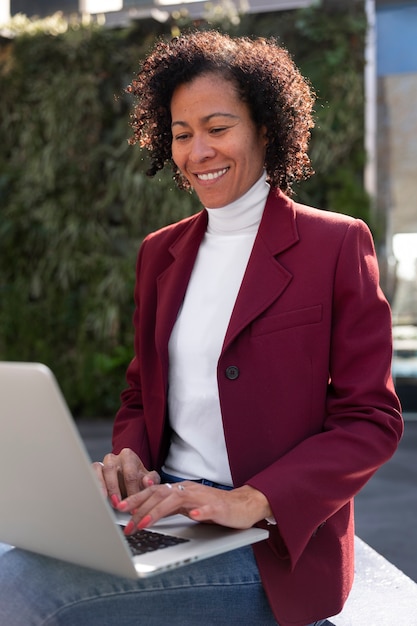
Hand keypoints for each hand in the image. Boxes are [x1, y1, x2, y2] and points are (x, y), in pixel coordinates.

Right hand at [92, 448, 160, 506]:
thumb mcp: (148, 479)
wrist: (128, 481)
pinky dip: (96, 484)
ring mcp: (103, 463)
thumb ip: (151, 479)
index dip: (132, 491)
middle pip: (112, 470)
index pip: (130, 473)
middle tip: (120, 505)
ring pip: (101, 471)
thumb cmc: (138, 479)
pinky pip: (92, 473)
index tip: (134, 506)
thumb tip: (148, 482)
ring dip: (106, 488)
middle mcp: (114, 457)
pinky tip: (100, 496)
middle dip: (116, 489)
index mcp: (128, 456)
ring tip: (110, 502)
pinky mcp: (95, 469)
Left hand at [116, 481, 271, 534]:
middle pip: (161, 495)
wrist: (244, 505)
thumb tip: (144, 514)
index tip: (121, 508)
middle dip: (141, 509)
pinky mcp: (219, 508)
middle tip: (127, 523)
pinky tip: (194, 516)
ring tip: (146, 522)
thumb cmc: (214, 508)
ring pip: (178, 500)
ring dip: (160, 511)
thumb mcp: (187, 507)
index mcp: (181, 490)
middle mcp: (189, 490)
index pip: (154, 492)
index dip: (137, 498)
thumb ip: (169, 508)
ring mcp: (204, 498)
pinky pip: (208, 508)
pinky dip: (200, 512)